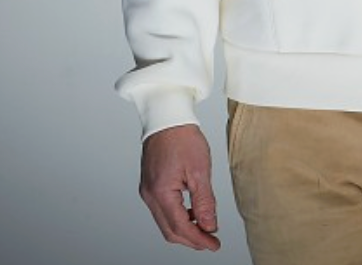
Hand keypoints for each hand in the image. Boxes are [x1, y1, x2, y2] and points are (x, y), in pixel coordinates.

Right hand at [139, 124, 219, 250]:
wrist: (167, 116)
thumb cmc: (181, 136)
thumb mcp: (199, 170)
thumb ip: (204, 202)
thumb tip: (209, 226)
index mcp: (160, 192)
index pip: (180, 227)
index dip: (198, 240)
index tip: (213, 244)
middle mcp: (149, 195)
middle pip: (169, 230)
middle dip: (191, 239)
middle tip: (210, 241)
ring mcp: (147, 190)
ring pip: (165, 222)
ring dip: (184, 228)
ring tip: (204, 227)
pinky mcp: (150, 184)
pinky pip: (162, 209)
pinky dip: (177, 216)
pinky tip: (191, 211)